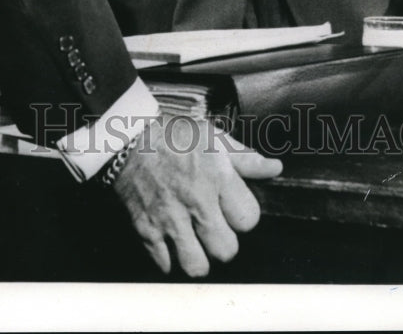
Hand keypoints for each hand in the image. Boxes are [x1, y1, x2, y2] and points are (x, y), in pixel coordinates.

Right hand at [113, 116, 281, 276]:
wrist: (127, 137)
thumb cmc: (173, 135)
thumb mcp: (213, 137)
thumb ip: (245, 159)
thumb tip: (275, 168)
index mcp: (216, 177)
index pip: (249, 219)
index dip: (244, 216)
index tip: (233, 209)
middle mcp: (196, 201)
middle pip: (226, 250)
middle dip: (224, 242)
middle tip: (215, 230)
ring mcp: (169, 218)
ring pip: (196, 266)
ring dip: (198, 257)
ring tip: (195, 243)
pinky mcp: (146, 228)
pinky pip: (164, 264)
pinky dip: (169, 259)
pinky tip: (171, 242)